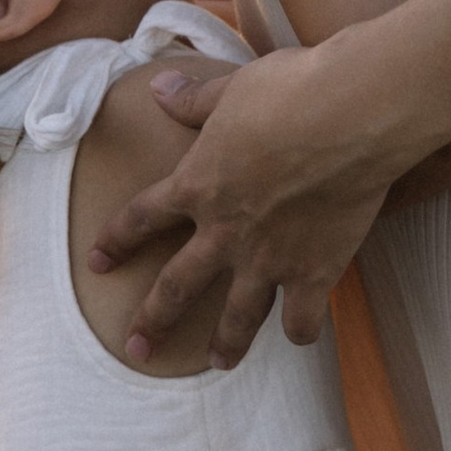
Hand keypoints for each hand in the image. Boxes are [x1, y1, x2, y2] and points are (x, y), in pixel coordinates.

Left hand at [91, 38, 406, 369]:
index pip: (142, 217)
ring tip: (219, 363)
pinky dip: (301, 329)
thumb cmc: (289, 91)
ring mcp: (270, 257)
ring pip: (239, 314)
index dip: (117, 240)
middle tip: (137, 348)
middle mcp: (225, 231)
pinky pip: (303, 317)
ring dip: (226, 343)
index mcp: (198, 184)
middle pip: (177, 285)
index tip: (98, 262)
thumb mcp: (231, 88)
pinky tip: (301, 335)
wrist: (352, 114)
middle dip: (153, 319)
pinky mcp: (315, 270)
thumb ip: (194, 100)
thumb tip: (159, 87)